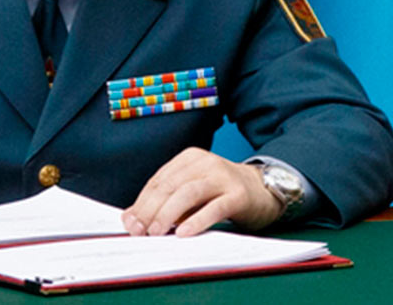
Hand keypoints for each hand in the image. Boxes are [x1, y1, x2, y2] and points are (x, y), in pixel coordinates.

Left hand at [121, 147, 282, 237]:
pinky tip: (184, 233)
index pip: (159, 181)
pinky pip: (214, 207)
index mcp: (189, 159)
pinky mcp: (238, 195)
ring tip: (156, 232)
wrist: (263, 190)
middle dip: (151, 210)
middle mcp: (205, 163)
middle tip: (139, 231)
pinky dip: (197, 220)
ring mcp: (222, 177)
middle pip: (170, 186)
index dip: (142, 203)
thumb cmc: (221, 193)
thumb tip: (131, 219)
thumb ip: (164, 202)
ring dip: (168, 214)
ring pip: (188, 193)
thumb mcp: (191, 193)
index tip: (130, 223)